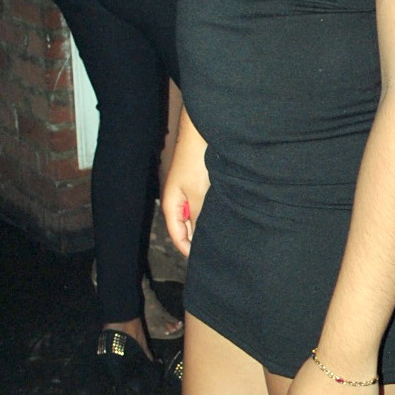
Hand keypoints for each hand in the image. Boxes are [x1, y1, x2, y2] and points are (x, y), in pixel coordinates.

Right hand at [161, 139, 209, 257]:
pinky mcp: (199, 186)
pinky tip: (223, 216)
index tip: (202, 259)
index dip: (188, 249)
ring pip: (196, 217)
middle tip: (215, 250)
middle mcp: (178, 201)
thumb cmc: (195, 161)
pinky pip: (204, 206)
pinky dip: (211, 213)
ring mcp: (188, 193)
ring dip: (206, 225)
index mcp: (171, 205)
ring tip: (220, 236)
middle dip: (198, 239)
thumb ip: (198, 215)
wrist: (201, 134)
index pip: (177, 235)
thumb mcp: (198, 193)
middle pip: (186, 228)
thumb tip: (202, 236)